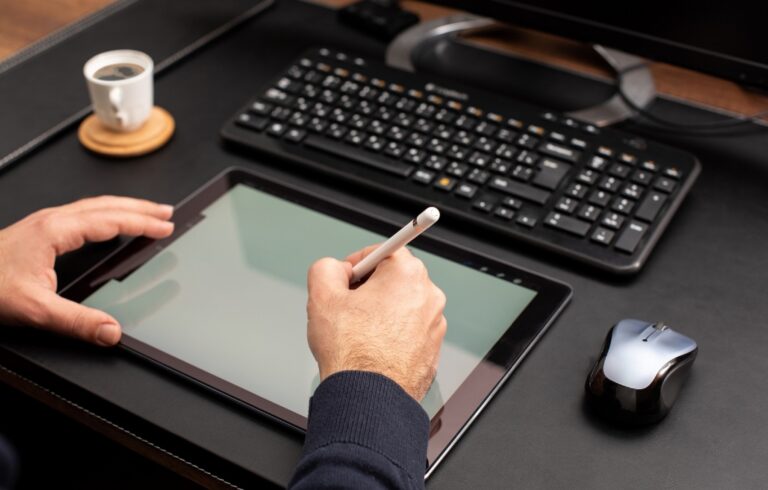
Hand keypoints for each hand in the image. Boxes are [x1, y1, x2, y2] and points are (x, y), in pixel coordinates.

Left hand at [0, 196, 174, 345]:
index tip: (165, 225)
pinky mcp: (38, 230)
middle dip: (140, 207)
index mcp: (56, 230)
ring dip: (124, 207)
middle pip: (106, 204)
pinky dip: (106, 214)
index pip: (111, 219)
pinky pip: (82, 214)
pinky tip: (107, 225)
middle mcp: (52, 220)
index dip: (141, 222)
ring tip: (147, 212)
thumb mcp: (34, 309)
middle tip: (167, 211)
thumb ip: (76, 322)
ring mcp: (44, 223)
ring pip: (94, 206)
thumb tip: (112, 332)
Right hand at [307, 245, 446, 400]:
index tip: (346, 277)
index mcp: (407, 274)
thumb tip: (334, 269)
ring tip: (357, 334)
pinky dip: (392, 335)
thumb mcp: (322, 296)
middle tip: (346, 307)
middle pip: (393, 279)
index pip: (382, 251)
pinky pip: (408, 331)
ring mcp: (434, 325)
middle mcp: (428, 296)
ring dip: (380, 313)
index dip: (356, 263)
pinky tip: (371, 349)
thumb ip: (325, 268)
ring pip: (401, 306)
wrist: (369, 399)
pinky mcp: (432, 349)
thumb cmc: (352, 353)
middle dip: (368, 289)